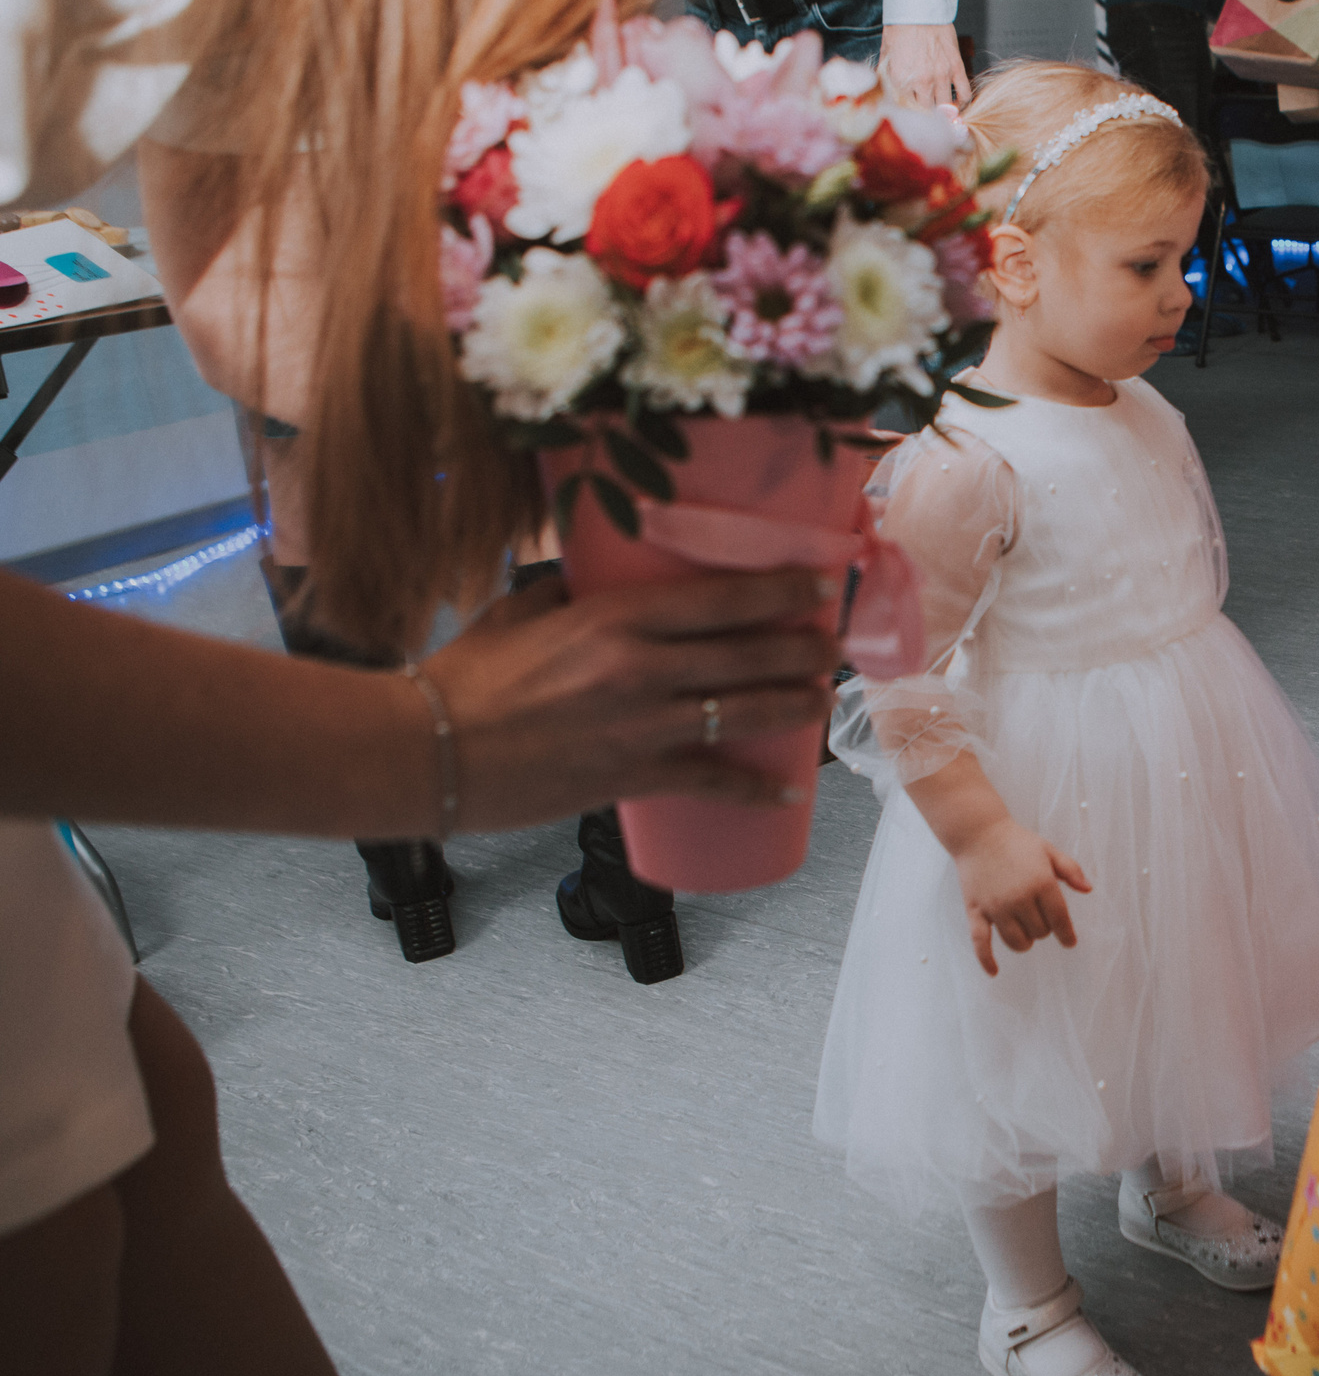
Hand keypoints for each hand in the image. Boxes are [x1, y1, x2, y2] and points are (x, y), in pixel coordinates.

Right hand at [422, 569, 840, 831]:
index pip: (724, 597)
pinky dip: (757, 790)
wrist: (425, 753)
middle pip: (751, 653)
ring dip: (796, 705)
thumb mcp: (521, 613)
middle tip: (836, 646)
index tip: (822, 583)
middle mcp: (641, 667)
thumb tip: (594, 583)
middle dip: (806, 649)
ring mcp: (641, 725)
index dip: (785, 590)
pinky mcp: (632, 776)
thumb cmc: (464, 678)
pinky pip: (713, 782)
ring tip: (823, 699)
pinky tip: (791, 792)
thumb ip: (568, 595)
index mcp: (616, 617)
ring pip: (747, 712)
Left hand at [881, 23, 970, 109]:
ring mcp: (941, 76)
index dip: (909, 114)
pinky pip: (965, 93)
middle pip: (926, 113)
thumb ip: (887, 76)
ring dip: (945, 112)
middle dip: (926, 116)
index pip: (905, 110)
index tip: (912, 116)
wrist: (918, 7)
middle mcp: (921, 82)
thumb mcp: (886, 54)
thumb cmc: (900, 28)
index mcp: (901, 81)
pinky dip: (963, 102)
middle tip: (928, 116)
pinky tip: (958, 103)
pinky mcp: (956, 68)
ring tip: (944, 113)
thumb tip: (888, 91)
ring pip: (946, 108)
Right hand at [953, 817, 1092, 975]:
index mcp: (1041, 883)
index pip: (1060, 919)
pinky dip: (986, 960)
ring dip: (1025, 942)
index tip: (1070, 942)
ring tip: (1025, 931)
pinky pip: (980, 943)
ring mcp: (996, 907)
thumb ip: (1071, 870)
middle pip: (1040, 932)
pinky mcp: (976, 911)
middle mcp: (1020, 898)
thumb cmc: (1017, 842)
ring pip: (1017, 942)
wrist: (978, 833)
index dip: (1067, 934)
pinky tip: (994, 972)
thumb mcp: (1049, 850)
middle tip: (1038, 915)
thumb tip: (1088, 889)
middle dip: (1043, 928)